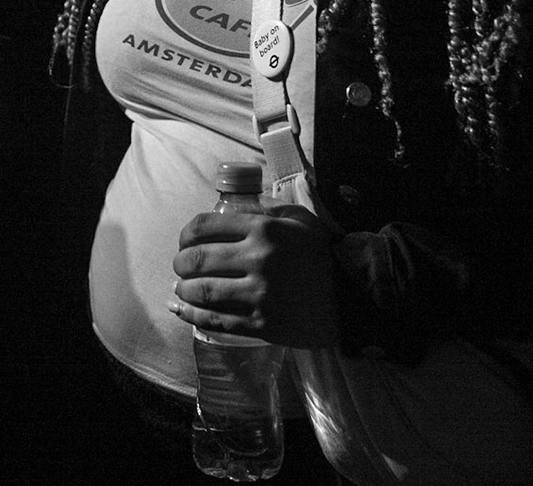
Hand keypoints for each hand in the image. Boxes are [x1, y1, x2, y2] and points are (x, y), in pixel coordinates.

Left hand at [171, 203, 339, 348]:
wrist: (351, 298)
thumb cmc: (322, 256)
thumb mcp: (301, 220)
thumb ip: (268, 209)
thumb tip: (236, 208)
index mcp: (264, 229)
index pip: (204, 227)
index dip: (186, 235)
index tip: (185, 241)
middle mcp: (258, 259)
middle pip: (196, 259)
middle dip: (180, 263)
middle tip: (181, 266)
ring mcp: (259, 294)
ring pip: (202, 291)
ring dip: (183, 289)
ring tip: (182, 288)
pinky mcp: (261, 324)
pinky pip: (215, 320)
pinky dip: (192, 315)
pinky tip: (184, 310)